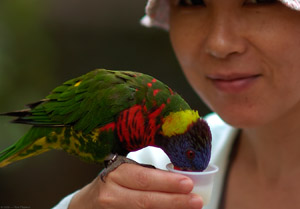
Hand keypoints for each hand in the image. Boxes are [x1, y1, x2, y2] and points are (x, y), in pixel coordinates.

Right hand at [69, 163, 202, 208]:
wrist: (85, 205)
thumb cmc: (109, 184)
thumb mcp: (124, 172)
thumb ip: (145, 175)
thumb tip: (177, 180)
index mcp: (116, 174)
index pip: (144, 179)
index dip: (167, 182)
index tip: (188, 183)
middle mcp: (111, 194)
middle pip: (146, 201)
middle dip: (174, 201)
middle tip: (196, 200)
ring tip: (188, 208)